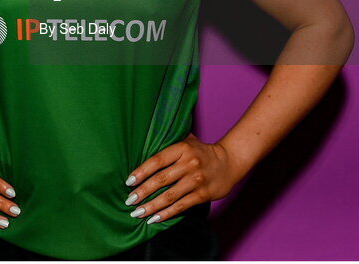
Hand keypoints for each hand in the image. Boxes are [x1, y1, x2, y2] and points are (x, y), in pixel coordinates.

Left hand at [123, 133, 240, 223]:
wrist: (229, 161)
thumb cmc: (202, 151)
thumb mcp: (187, 141)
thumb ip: (168, 143)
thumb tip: (143, 145)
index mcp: (182, 149)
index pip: (157, 161)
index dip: (141, 172)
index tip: (129, 182)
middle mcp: (189, 164)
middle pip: (161, 180)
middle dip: (143, 192)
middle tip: (129, 201)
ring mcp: (196, 180)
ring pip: (170, 196)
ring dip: (151, 206)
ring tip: (137, 213)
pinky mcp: (203, 194)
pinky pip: (181, 206)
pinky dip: (166, 213)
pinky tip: (154, 218)